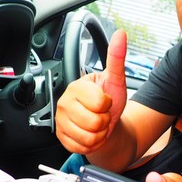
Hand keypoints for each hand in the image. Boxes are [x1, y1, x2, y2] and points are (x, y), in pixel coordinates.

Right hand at [55, 30, 127, 154]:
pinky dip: (92, 144)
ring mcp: (61, 121)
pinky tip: (90, 135)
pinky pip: (82, 147)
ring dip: (99, 134)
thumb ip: (117, 58)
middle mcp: (65, 102)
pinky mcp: (62, 138)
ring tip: (96, 125)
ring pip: (89, 137)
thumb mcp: (116, 80)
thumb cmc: (109, 101)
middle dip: (104, 121)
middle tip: (101, 115)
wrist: (105, 123)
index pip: (99, 102)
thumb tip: (121, 34)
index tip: (104, 101)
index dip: (107, 105)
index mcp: (77, 87)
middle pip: (94, 122)